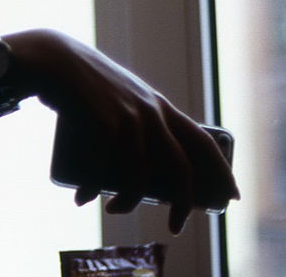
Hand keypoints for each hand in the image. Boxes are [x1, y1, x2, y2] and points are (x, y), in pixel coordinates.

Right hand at [2, 28, 239, 233]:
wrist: (53, 58)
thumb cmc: (84, 83)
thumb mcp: (118, 96)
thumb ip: (130, 121)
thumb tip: (128, 165)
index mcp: (160, 106)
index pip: (203, 141)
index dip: (222, 171)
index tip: (231, 197)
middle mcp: (151, 112)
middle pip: (180, 166)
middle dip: (184, 203)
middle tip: (176, 227)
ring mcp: (128, 116)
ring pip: (140, 173)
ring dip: (129, 201)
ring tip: (115, 210)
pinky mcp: (104, 120)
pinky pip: (105, 166)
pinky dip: (95, 186)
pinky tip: (86, 197)